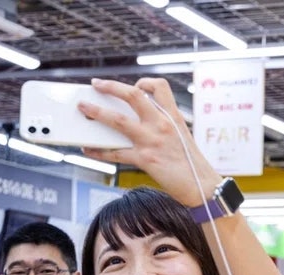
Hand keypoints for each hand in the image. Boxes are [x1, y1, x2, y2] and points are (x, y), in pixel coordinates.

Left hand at [78, 78, 220, 206]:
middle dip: (111, 87)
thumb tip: (138, 122)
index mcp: (172, 116)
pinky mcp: (143, 159)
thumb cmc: (190, 163)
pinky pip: (115, 153)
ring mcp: (151, 140)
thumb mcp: (181, 135)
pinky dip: (98, 151)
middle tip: (95, 83)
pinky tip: (87, 149)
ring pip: (118, 120)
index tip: (133, 86)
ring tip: (83, 107)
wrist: (200, 184)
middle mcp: (161, 124)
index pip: (160, 86)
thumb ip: (163, 125)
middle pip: (133, 96)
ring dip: (97, 112)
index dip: (144, 82)